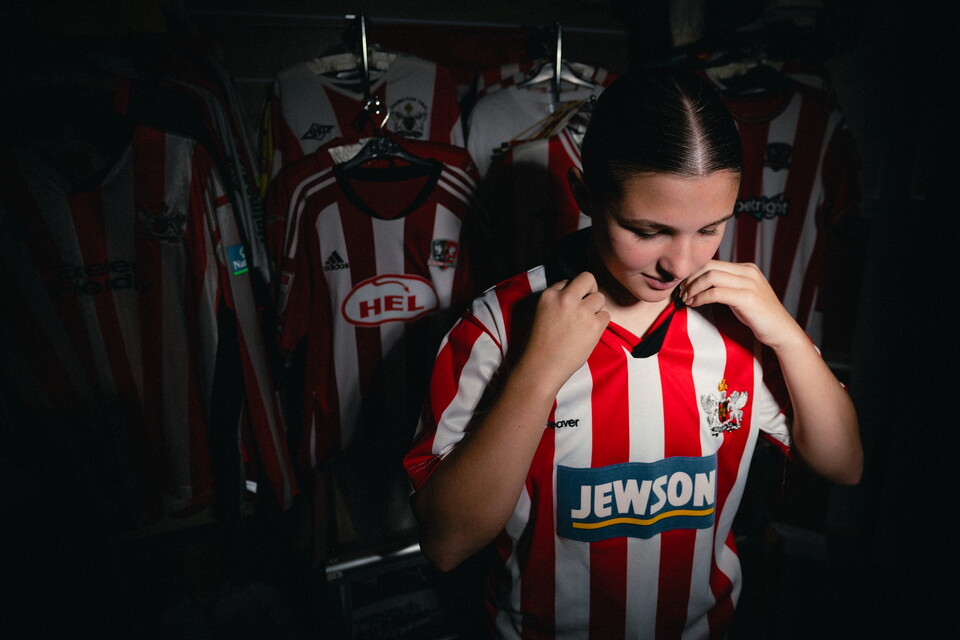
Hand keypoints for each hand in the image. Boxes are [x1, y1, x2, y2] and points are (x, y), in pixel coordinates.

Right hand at [519, 271, 609, 391]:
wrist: (543, 366)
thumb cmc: (541, 342)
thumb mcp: (541, 312)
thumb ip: (558, 298)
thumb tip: (578, 292)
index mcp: (549, 294)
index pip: (569, 281)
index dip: (573, 293)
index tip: (571, 305)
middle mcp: (566, 299)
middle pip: (588, 279)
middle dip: (590, 289)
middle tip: (586, 304)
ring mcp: (581, 311)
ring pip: (600, 297)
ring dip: (595, 309)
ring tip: (584, 324)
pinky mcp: (594, 325)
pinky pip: (606, 315)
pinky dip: (600, 323)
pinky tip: (588, 333)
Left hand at [680, 261, 803, 349]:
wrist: (781, 330)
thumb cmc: (758, 316)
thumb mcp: (742, 294)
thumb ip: (727, 285)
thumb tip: (700, 283)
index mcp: (746, 268)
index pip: (713, 263)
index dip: (694, 273)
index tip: (683, 286)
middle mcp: (748, 272)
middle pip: (709, 266)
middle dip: (690, 279)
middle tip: (681, 292)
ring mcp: (749, 283)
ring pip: (711, 276)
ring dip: (693, 288)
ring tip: (686, 299)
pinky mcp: (747, 298)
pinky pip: (716, 292)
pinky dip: (701, 297)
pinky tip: (694, 304)